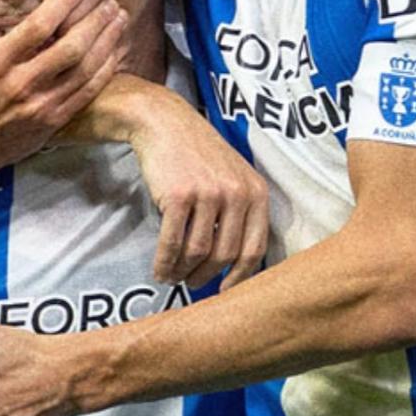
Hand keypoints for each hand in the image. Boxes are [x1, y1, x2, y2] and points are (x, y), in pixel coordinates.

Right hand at [0, 0, 126, 174]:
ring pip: (83, 70)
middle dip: (95, 22)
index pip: (37, 26)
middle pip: (69, 48)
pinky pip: (86, 93)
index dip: (64, 1)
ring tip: (119, 20)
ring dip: (106, 42)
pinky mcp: (53, 121)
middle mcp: (20, 84)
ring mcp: (40, 105)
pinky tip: (115, 52)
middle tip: (112, 1)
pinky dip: (104, 71)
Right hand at [121, 88, 268, 288]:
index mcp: (256, 192)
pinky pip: (173, 241)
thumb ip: (241, 211)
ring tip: (172, 277)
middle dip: (206, 276)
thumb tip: (235, 262)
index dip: (240, 277)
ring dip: (183, 271)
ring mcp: (208, 194)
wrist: (164, 123)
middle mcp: (237, 194)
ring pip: (198, 251)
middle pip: (225, 254)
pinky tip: (159, 269)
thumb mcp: (233, 176)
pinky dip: (164, 261)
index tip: (226, 291)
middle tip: (192, 284)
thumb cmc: (197, 153)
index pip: (255, 248)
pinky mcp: (179, 195)